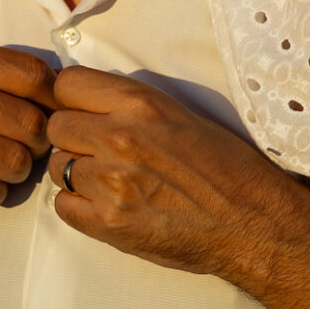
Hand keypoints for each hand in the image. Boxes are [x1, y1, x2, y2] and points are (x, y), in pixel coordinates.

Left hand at [46, 67, 275, 272]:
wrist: (253, 222)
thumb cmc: (226, 167)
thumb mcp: (180, 115)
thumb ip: (130, 106)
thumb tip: (86, 103)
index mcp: (140, 104)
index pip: (66, 85)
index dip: (72, 99)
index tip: (84, 110)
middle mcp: (120, 138)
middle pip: (55, 126)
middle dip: (72, 137)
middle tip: (99, 150)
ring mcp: (110, 183)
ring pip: (57, 167)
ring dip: (77, 173)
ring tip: (110, 181)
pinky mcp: (107, 223)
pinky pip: (62, 206)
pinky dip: (79, 206)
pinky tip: (107, 205)